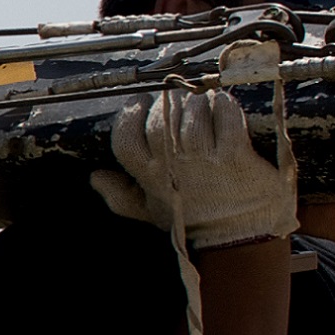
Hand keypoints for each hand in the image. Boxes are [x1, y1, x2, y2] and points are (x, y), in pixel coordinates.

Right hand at [91, 83, 296, 252]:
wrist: (238, 238)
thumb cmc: (194, 222)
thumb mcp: (152, 212)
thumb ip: (121, 196)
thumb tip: (96, 177)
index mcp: (150, 176)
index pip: (125, 138)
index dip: (130, 113)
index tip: (142, 100)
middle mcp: (174, 166)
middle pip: (159, 120)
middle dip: (167, 101)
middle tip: (177, 96)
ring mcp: (205, 160)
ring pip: (192, 113)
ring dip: (198, 101)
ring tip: (202, 100)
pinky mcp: (235, 154)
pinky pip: (226, 116)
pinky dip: (225, 105)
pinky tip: (223, 105)